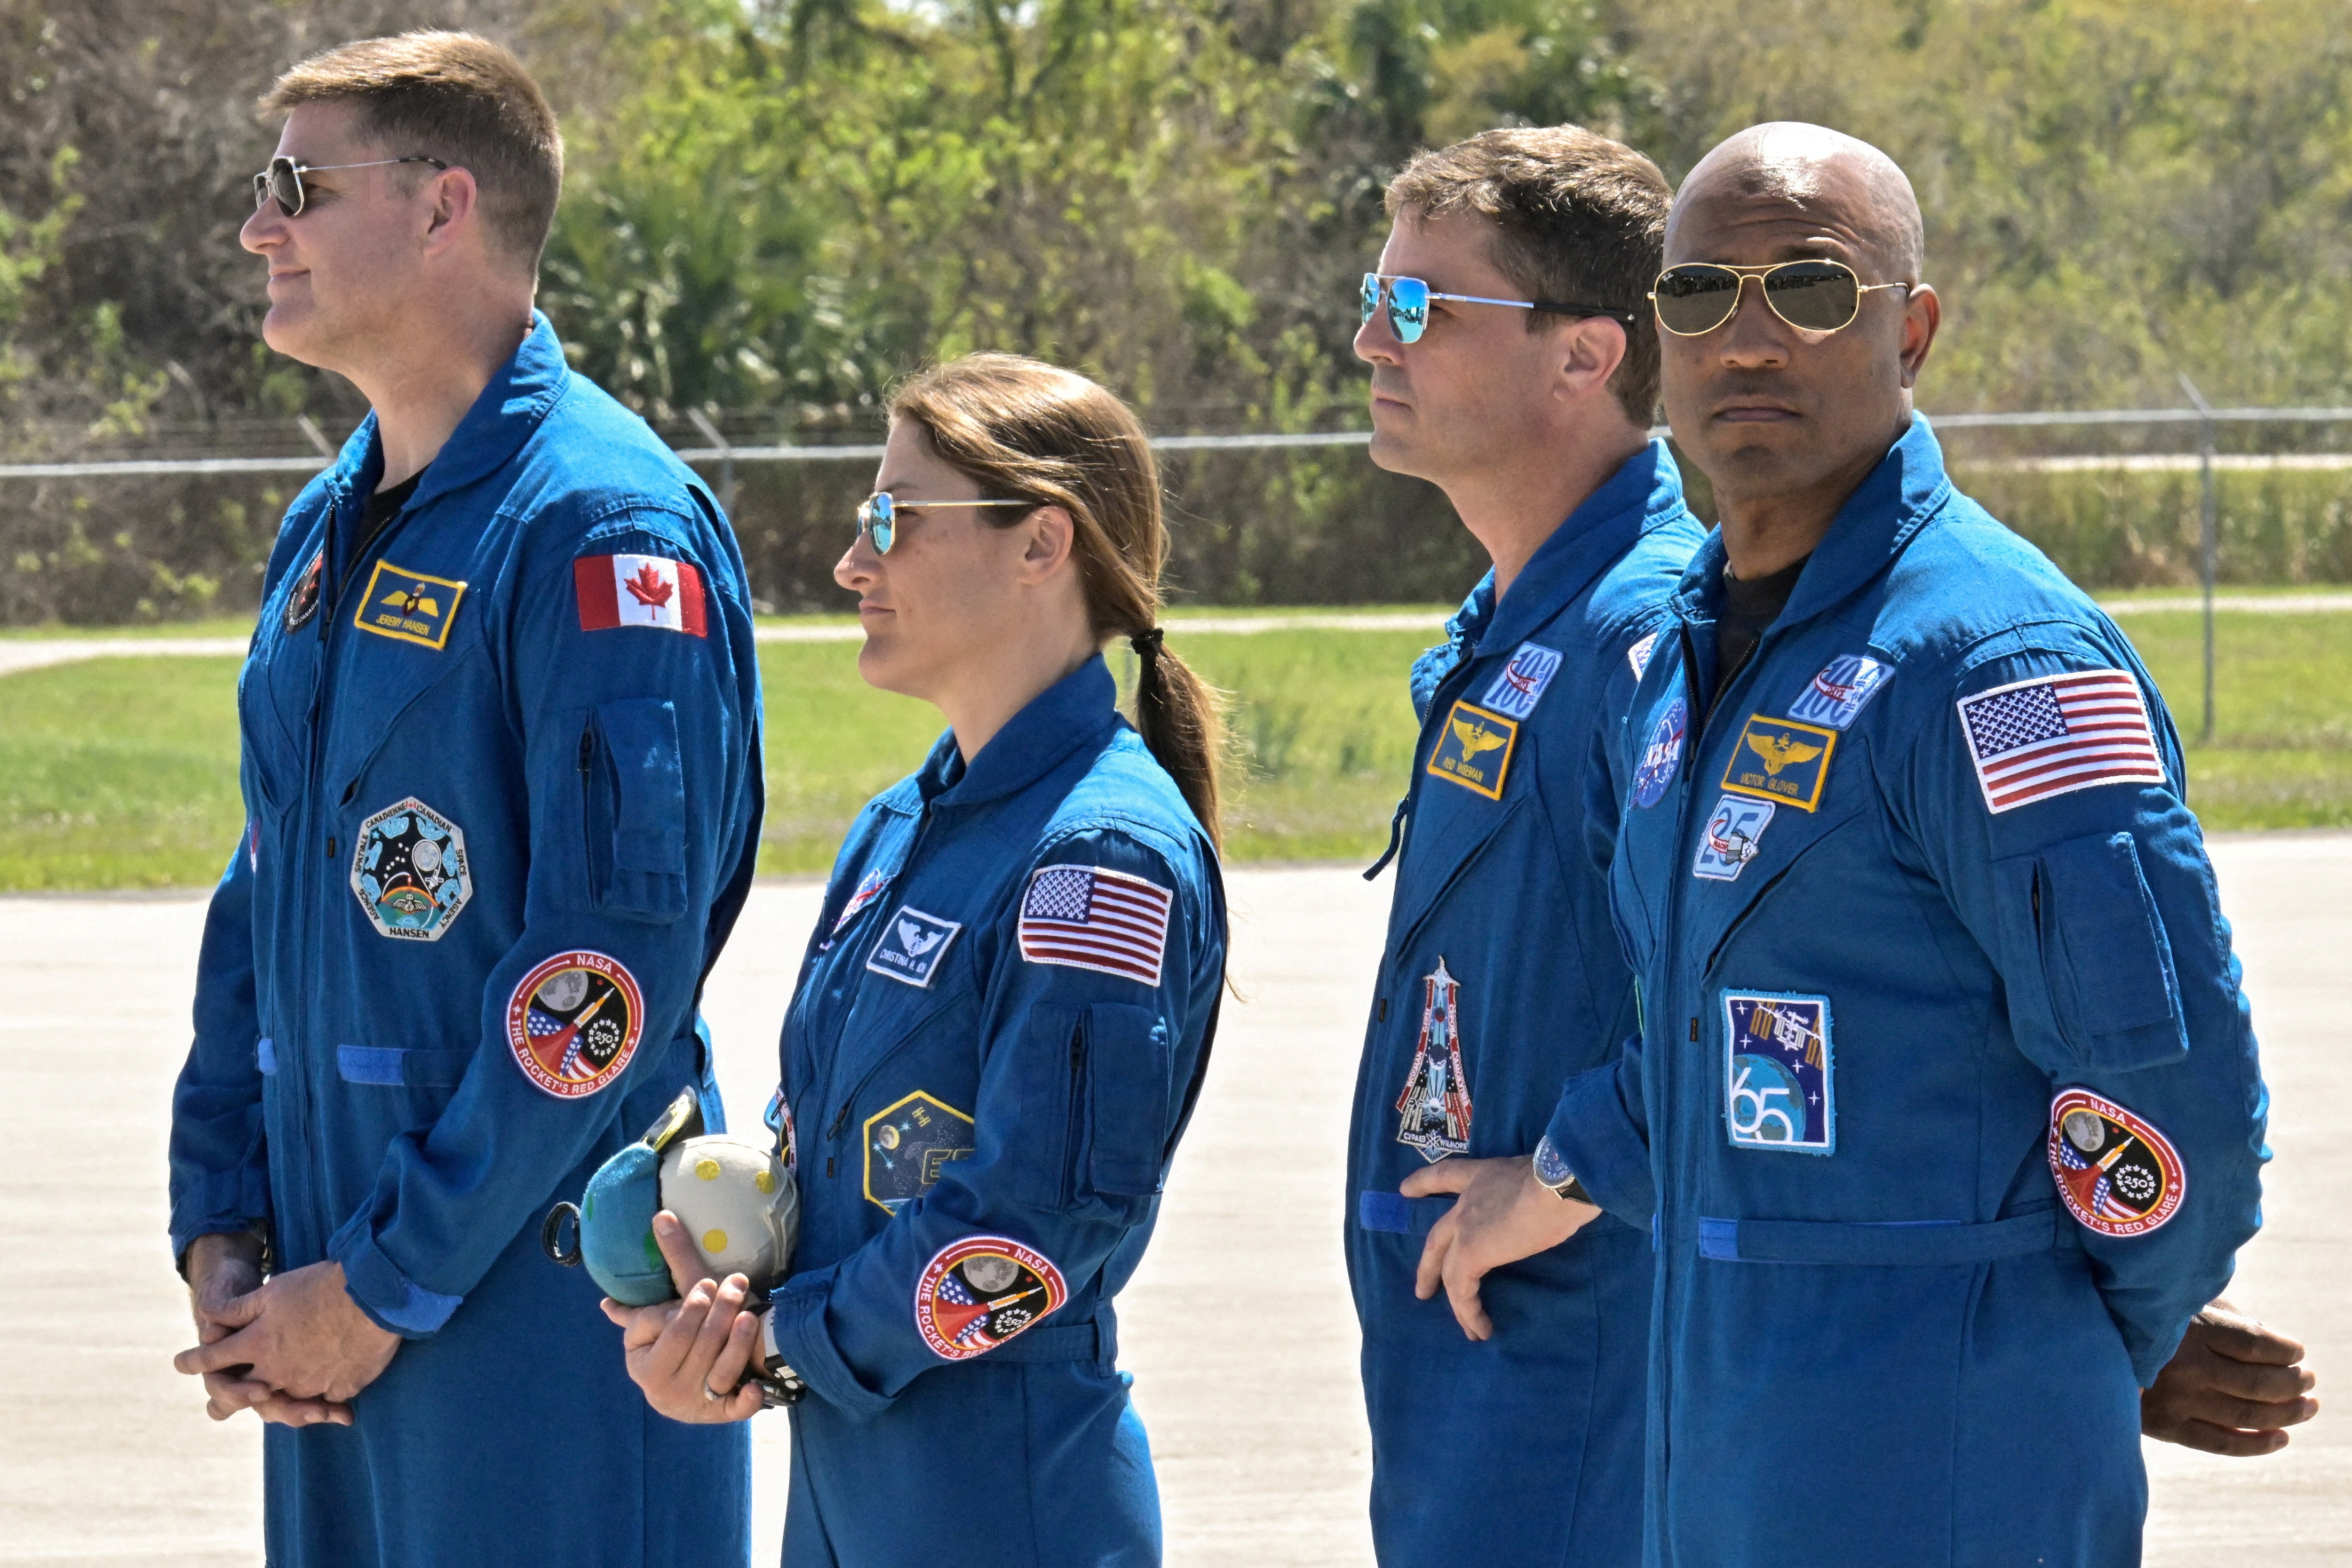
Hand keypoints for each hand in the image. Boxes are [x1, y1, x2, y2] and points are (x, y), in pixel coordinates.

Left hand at [181, 1232, 349, 1426]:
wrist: (376, 1293)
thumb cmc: (322, 1286)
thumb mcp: (273, 1291)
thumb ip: (237, 1308)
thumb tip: (205, 1315)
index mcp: (258, 1344)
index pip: (212, 1358)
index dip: (193, 1361)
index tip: (179, 1363)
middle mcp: (277, 1371)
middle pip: (244, 1393)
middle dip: (230, 1395)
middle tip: (217, 1405)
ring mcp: (309, 1384)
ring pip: (283, 1403)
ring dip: (275, 1402)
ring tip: (270, 1400)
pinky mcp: (340, 1389)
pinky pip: (322, 1401)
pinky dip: (318, 1401)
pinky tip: (320, 1398)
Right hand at [598, 1211, 762, 1423]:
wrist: (710, 1372)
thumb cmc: (687, 1334)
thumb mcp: (670, 1307)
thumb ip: (662, 1276)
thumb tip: (649, 1236)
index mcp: (646, 1367)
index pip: (671, 1334)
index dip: (689, 1311)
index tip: (707, 1286)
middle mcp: (668, 1392)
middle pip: (698, 1348)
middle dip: (718, 1315)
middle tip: (736, 1285)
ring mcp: (697, 1405)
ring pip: (720, 1372)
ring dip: (736, 1344)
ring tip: (749, 1316)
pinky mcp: (723, 1416)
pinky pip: (734, 1410)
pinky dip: (745, 1399)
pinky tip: (754, 1388)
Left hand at [1400, 1154, 1598, 1341]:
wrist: (1555, 1185)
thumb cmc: (1558, 1178)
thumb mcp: (1538, 1178)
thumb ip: (1531, 1194)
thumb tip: (1547, 1208)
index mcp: (1483, 1176)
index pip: (1446, 1176)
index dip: (1423, 1183)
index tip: (1404, 1190)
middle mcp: (1467, 1201)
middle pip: (1437, 1237)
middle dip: (1428, 1264)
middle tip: (1422, 1287)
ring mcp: (1464, 1229)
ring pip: (1447, 1269)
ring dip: (1455, 1302)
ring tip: (1464, 1327)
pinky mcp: (1470, 1254)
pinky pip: (1462, 1290)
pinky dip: (1469, 1313)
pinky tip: (1479, 1330)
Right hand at [2142, 1297, 2318, 1455]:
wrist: (2073, 1351)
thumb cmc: (2129, 1316)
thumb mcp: (2171, 1301)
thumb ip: (2215, 1313)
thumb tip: (2261, 1333)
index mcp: (2189, 1329)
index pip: (2256, 1344)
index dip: (2286, 1350)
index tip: (2298, 1351)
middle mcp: (2187, 1367)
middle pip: (2260, 1382)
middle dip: (2294, 1383)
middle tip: (2310, 1380)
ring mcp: (2177, 1401)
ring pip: (2248, 1414)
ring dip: (2287, 1413)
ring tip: (2307, 1407)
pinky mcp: (2165, 1426)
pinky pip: (2222, 1443)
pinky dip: (2258, 1443)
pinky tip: (2281, 1437)